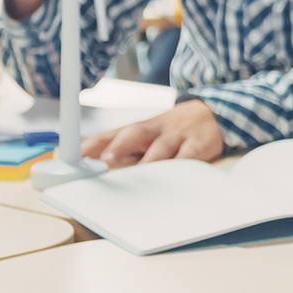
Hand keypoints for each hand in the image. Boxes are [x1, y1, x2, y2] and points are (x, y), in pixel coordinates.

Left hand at [82, 99, 224, 165]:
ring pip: (161, 148)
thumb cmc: (173, 129)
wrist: (212, 114)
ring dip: (148, 162)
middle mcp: (157, 129)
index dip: (97, 142)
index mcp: (142, 127)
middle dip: (120, 146)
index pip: (114, 132)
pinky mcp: (199, 146)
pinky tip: (171, 178)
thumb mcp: (148, 133)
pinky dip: (179, 167)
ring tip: (136, 177)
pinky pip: (188, 157)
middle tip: (106, 161)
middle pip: (136, 132)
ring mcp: (178, 136)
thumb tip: (90, 159)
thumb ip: (122, 145)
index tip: (80, 153)